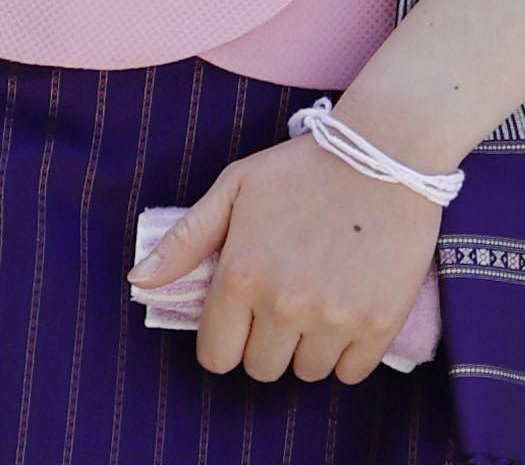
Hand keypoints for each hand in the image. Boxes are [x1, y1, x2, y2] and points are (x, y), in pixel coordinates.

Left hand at [131, 128, 441, 383]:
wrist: (386, 151)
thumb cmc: (302, 168)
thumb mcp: (234, 188)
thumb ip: (185, 240)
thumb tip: (139, 281)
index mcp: (240, 275)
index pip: (217, 356)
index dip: (227, 339)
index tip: (244, 318)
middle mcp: (282, 304)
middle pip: (261, 369)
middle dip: (267, 341)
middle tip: (286, 300)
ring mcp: (333, 317)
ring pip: (307, 372)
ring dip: (309, 346)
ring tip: (321, 298)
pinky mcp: (378, 323)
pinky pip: (351, 373)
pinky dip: (348, 352)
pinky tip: (350, 310)